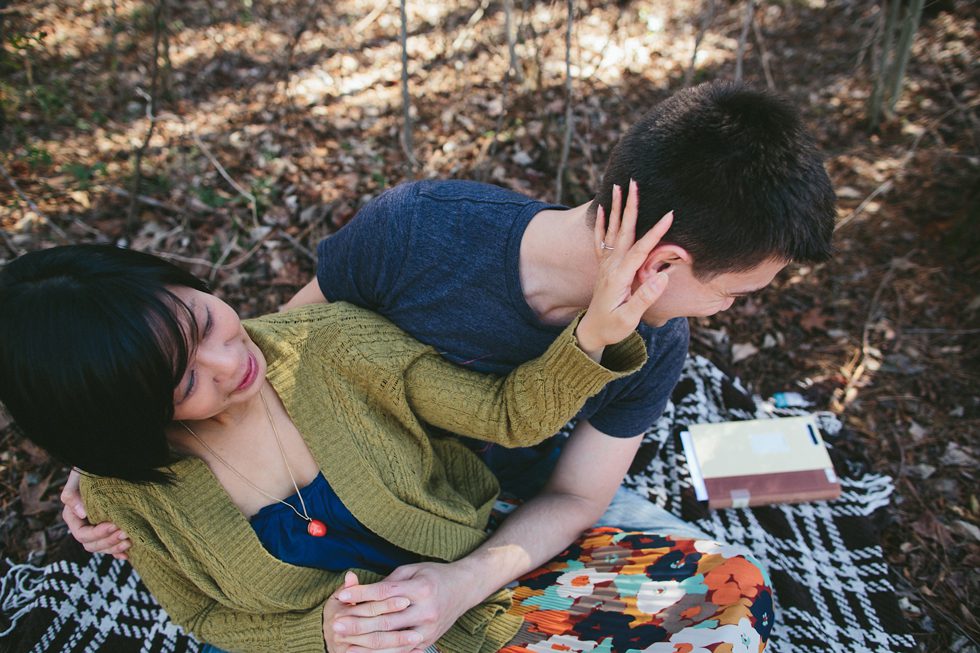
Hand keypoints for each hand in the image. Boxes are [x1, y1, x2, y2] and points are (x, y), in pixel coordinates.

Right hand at [60, 468, 129, 558]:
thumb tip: (81, 513)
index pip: (82, 534)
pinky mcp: (109, 530)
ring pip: (101, 548)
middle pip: (91, 545)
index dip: (97, 533)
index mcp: (73, 517)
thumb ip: (73, 494)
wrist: (105, 464)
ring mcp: (96, 529)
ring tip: (130, 540)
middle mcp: (83, 526)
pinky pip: (110, 547)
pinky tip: (128, 554)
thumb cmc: (90, 468)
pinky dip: (117, 552)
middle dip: (108, 541)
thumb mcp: (79, 476)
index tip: (114, 525)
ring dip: (114, 547)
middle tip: (126, 533)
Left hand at [333, 562, 475, 651]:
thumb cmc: (434, 575)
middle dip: (358, 623)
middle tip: (336, 624)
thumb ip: (388, 580)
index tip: (341, 596)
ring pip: (392, 640)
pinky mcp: (427, 641)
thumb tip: (361, 589)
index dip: (362, 595)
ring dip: (365, 643)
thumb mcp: (413, 570)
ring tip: (344, 643)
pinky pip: (401, 651)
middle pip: (386, 620)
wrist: (464, 588)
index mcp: (421, 588)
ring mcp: (427, 629)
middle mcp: (426, 611)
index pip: (385, 593)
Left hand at [575, 178, 672, 357]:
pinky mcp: (603, 266)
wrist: (592, 331)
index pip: (640, 250)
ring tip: (618, 186)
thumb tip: (662, 277)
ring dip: (616, 207)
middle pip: (623, 231)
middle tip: (634, 183)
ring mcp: (606, 264)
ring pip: (612, 230)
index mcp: (620, 276)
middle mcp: (611, 266)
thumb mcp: (629, 318)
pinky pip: (601, 240)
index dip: (655, 232)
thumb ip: (644, 297)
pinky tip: (602, 209)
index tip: (670, 215)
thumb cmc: (613, 326)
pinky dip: (601, 223)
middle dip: (630, 206)